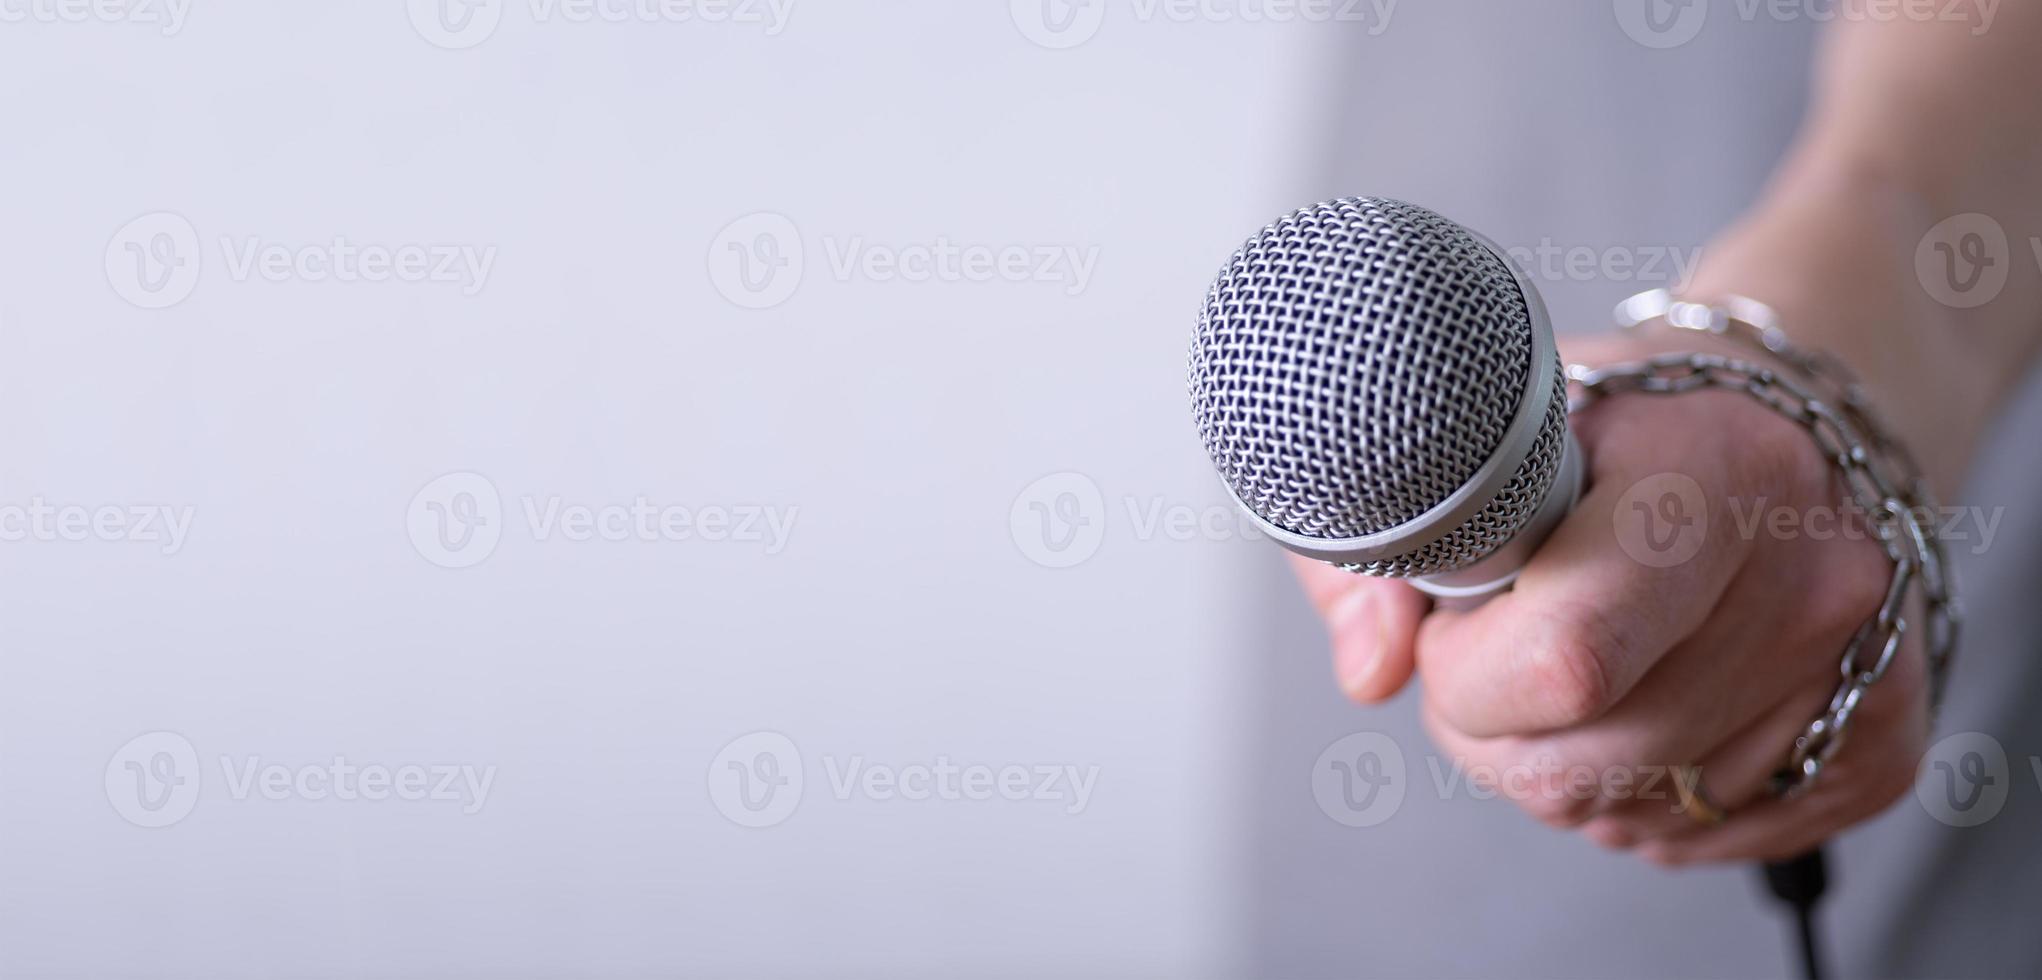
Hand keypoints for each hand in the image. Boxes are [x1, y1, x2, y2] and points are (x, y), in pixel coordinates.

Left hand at [1293, 332, 1929, 864]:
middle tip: (1499, 651)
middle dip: (1494, 729)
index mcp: (1711, 467)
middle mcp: (1812, 572)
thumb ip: (1383, 546)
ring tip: (1577, 665)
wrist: (1773, 417)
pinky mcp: (1883, 749)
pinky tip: (1645, 700)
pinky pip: (1700, 837)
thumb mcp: (1472, 439)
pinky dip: (1642, 793)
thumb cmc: (1609, 431)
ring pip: (1629, 811)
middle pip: (1583, 762)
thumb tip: (1371, 669)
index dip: (1465, 670)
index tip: (1455, 621)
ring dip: (1564, 762)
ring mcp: (1861, 669)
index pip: (1562, 658)